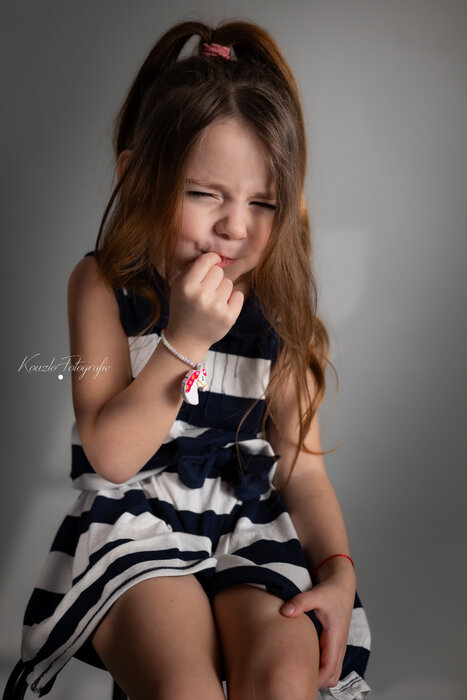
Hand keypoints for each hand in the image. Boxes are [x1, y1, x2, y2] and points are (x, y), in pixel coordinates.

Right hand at [166, 252, 243, 359]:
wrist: (187, 339)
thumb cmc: (183, 308)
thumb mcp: (178, 287)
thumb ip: (193, 269)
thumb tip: (214, 256)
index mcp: (186, 286)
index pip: (206, 261)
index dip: (212, 259)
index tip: (213, 262)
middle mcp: (201, 295)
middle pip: (219, 271)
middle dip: (214, 279)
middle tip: (207, 291)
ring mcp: (216, 307)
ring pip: (229, 283)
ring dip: (222, 291)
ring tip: (212, 302)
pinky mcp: (229, 317)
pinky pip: (239, 295)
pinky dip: (233, 301)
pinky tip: (221, 308)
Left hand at [279, 568, 355, 688]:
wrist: (341, 585)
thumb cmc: (331, 591)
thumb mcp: (316, 594)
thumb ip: (301, 602)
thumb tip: (285, 611)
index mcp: (335, 638)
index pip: (329, 670)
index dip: (316, 679)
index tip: (299, 678)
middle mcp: (339, 645)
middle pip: (332, 677)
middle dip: (317, 682)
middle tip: (295, 678)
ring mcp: (337, 646)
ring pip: (332, 673)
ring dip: (319, 676)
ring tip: (299, 671)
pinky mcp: (334, 643)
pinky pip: (330, 665)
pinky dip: (321, 669)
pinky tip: (305, 661)